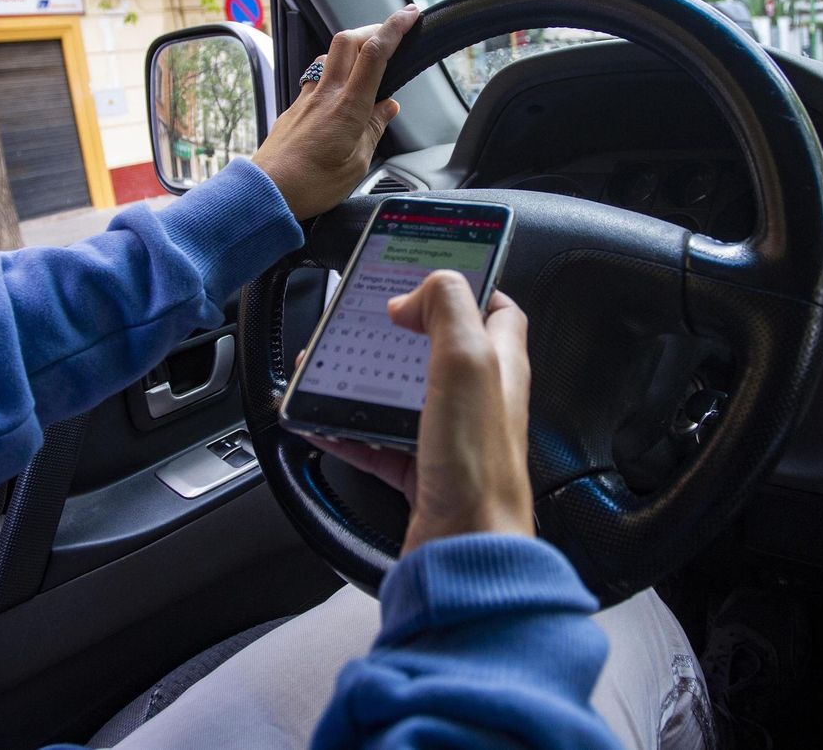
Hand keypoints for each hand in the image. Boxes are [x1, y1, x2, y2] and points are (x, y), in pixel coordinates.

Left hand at [251, 5, 420, 218]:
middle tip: (392, 33)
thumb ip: (374, 128)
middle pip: (348, 40)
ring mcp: (307, 98)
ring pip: (331, 56)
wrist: (267, 192)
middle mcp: (326, 94)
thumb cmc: (311, 184)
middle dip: (373, 28)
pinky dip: (336, 74)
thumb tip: (388, 107)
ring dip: (352, 49)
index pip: (374, 54)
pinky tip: (344, 92)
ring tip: (369, 61)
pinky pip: (318, 78)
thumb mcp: (358, 162)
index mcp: (348, 106)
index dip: (395, 29)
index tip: (411, 15)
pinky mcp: (296, 108)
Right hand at [308, 272, 533, 554]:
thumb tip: (419, 292)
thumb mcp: (466, 362)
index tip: (427, 272)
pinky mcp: (420, 472)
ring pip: (402, 395)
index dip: (467, 284)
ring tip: (329, 365)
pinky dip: (347, 427)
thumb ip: (448, 309)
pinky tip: (322, 420)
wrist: (464, 550)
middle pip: (438, 350)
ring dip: (364, 377)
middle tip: (366, 317)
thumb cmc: (478, 467)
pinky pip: (377, 441)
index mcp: (500, 367)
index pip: (497, 310)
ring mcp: (448, 438)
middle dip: (399, 331)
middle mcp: (479, 401)